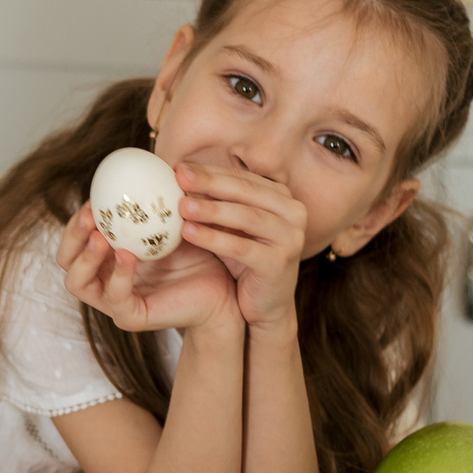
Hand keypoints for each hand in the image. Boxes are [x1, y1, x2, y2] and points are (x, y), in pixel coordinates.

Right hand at [57, 201, 237, 333]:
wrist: (225, 290)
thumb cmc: (198, 253)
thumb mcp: (171, 221)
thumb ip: (151, 200)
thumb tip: (141, 160)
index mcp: (108, 258)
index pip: (76, 239)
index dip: (77, 219)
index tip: (94, 196)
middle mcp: (104, 280)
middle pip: (66, 260)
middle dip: (71, 236)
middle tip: (89, 215)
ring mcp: (114, 302)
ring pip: (77, 283)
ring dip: (85, 258)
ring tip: (100, 237)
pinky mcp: (131, 317)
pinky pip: (115, 298)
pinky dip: (118, 276)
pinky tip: (127, 256)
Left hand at [172, 161, 307, 328]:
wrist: (266, 305)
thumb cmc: (245, 260)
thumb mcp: (232, 226)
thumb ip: (217, 201)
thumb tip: (179, 174)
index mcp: (282, 197)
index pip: (242, 178)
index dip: (210, 171)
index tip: (178, 167)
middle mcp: (293, 213)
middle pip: (246, 191)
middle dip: (210, 182)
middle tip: (179, 176)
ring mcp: (290, 237)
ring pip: (246, 217)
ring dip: (211, 210)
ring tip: (181, 206)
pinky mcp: (280, 263)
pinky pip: (242, 247)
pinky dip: (214, 239)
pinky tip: (188, 233)